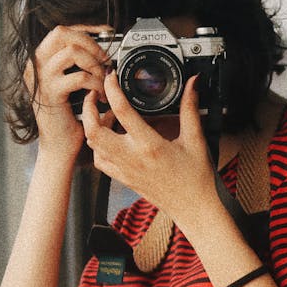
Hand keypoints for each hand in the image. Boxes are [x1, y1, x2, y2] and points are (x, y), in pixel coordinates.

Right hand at [27, 25, 111, 158]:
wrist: (60, 146)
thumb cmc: (70, 118)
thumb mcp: (74, 86)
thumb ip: (80, 66)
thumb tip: (105, 52)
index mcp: (40, 61)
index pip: (61, 31)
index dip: (86, 28)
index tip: (107, 31)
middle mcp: (35, 65)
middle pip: (62, 33)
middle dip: (91, 43)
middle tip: (105, 61)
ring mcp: (40, 78)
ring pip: (72, 51)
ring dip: (94, 64)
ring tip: (102, 81)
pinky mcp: (50, 93)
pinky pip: (79, 77)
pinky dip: (96, 84)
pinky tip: (99, 96)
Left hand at [80, 72, 218, 228]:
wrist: (195, 208)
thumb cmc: (197, 178)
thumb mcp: (195, 139)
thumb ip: (190, 108)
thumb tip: (192, 84)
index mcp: (150, 145)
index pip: (122, 111)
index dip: (112, 90)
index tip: (111, 77)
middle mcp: (132, 158)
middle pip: (93, 130)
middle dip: (89, 109)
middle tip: (96, 96)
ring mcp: (125, 170)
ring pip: (93, 146)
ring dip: (93, 127)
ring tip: (106, 116)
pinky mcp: (124, 179)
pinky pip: (100, 162)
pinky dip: (98, 147)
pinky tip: (110, 140)